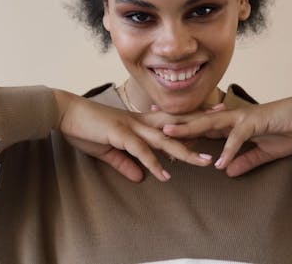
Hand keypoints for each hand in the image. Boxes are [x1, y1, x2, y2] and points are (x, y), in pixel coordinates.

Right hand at [53, 89, 211, 181]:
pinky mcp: (119, 134)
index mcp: (139, 122)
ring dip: (184, 152)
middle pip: (177, 124)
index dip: (192, 118)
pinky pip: (140, 151)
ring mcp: (131, 126)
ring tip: (203, 162)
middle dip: (201, 123)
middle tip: (226, 120)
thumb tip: (142, 178)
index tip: (212, 115)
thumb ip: (126, 164)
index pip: (172, 119)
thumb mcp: (109, 150)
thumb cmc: (87, 128)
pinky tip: (165, 175)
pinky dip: (153, 163)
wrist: (65, 113)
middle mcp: (140, 122)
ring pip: (164, 139)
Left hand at [162, 90, 291, 176]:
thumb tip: (226, 171)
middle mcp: (231, 117)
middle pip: (196, 120)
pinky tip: (218, 164)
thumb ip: (244, 160)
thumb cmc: (286, 129)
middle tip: (150, 123)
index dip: (181, 126)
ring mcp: (242, 118)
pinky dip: (228, 150)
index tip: (160, 128)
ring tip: (169, 136)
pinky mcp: (256, 123)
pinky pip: (238, 138)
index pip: (201, 125)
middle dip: (173, 122)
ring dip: (189, 129)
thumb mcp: (263, 151)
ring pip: (209, 123)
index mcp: (230, 123)